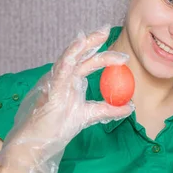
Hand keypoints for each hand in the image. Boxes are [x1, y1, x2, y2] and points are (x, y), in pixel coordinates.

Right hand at [0, 25, 133, 172]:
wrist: (41, 142)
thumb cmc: (58, 127)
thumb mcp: (90, 116)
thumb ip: (109, 109)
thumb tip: (131, 106)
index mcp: (72, 81)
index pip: (88, 62)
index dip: (103, 54)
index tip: (122, 54)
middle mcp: (64, 77)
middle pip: (80, 54)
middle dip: (94, 40)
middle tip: (109, 29)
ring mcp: (56, 81)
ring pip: (70, 56)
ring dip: (85, 44)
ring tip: (99, 34)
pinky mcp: (51, 88)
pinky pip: (61, 69)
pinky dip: (71, 55)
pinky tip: (79, 45)